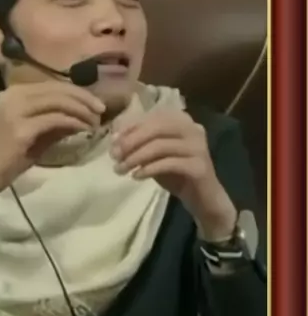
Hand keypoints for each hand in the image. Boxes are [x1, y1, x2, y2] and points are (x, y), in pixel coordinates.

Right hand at [0, 82, 104, 199]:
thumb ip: (57, 122)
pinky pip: (56, 119)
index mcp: (15, 93)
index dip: (79, 92)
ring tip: (95, 123)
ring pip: (59, 102)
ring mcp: (15, 111)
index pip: (54, 85)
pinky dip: (74, 123)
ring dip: (82, 111)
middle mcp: (14, 96)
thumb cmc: (9, 157)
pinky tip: (85, 130)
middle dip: (84, 99)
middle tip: (102, 112)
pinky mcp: (21, 128)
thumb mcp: (37, 135)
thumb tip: (84, 115)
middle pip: (59, 90)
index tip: (97, 105)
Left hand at [110, 108, 236, 239]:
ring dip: (135, 157)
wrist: (203, 199)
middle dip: (131, 141)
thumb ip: (139, 144)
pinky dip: (149, 169)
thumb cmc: (176, 174)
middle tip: (114, 156)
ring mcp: (198, 146)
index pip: (152, 117)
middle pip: (157, 126)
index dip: (130, 128)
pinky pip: (169, 163)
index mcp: (182, 121)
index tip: (113, 143)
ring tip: (120, 169)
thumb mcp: (154, 156)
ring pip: (161, 145)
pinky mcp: (199, 166)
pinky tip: (136, 176)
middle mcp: (193, 129)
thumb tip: (115, 139)